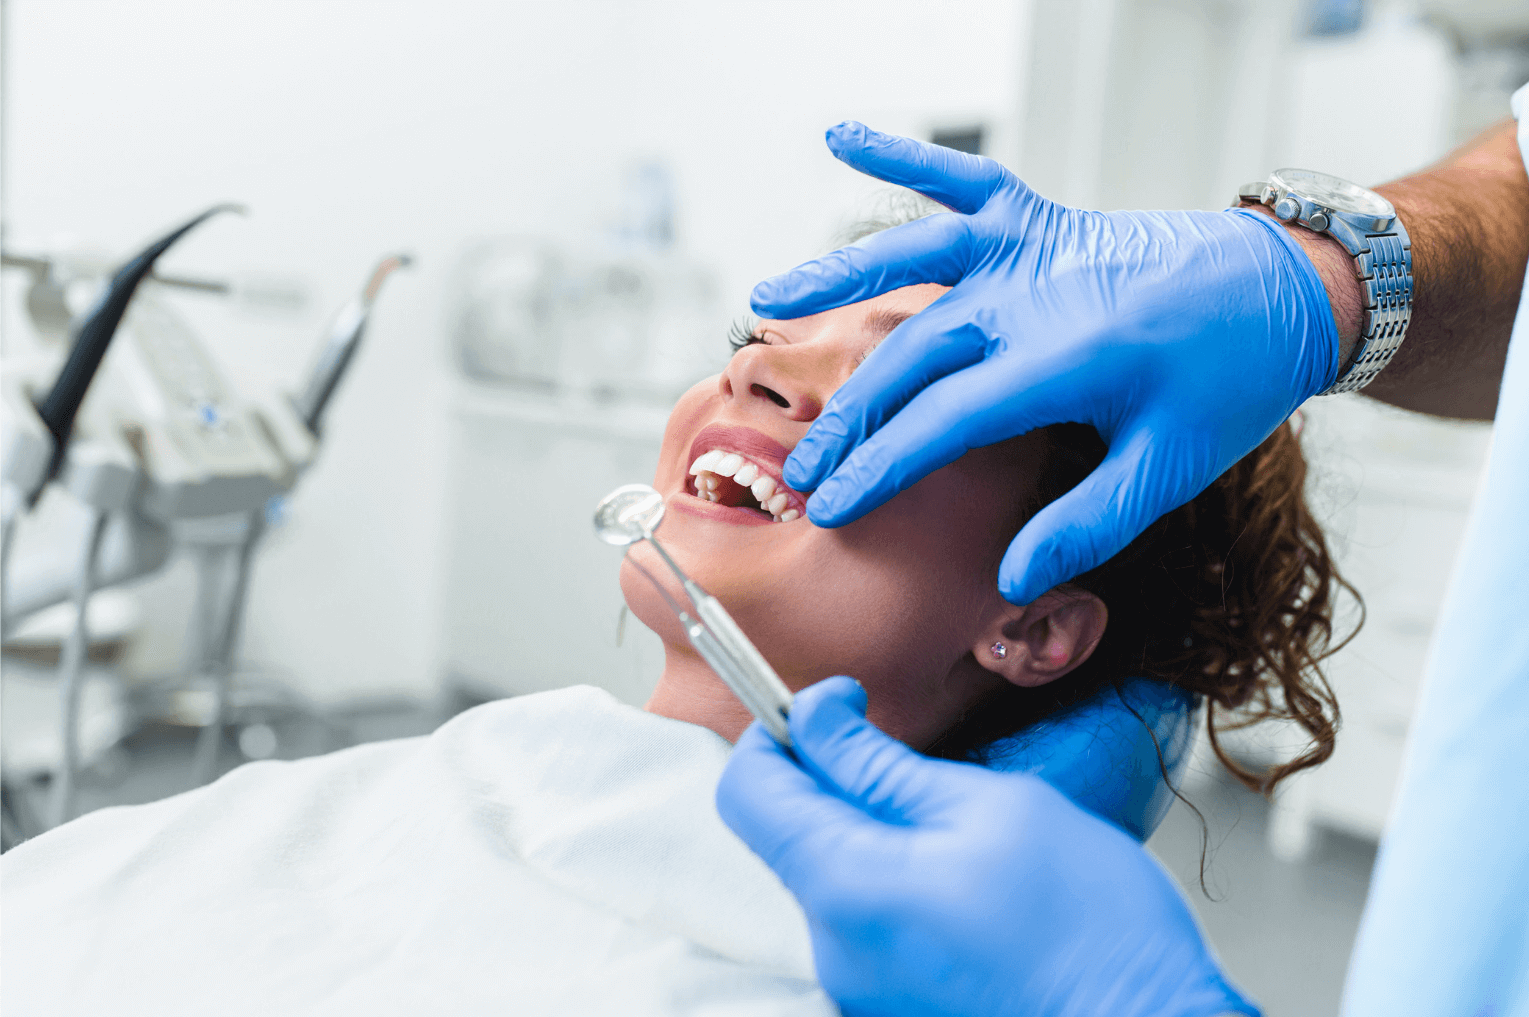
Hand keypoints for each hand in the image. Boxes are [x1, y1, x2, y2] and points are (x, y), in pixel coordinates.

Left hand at [717, 677, 1258, 1016]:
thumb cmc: (1088, 928)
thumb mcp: (985, 807)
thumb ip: (879, 764)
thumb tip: (817, 716)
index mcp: (843, 886)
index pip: (748, 790)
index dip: (780, 730)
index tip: (837, 707)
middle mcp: (833, 947)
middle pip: (789, 832)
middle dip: (836, 780)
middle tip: (916, 762)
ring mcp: (859, 984)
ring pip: (833, 873)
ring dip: (876, 833)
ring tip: (965, 836)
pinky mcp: (890, 1004)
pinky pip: (868, 920)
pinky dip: (899, 882)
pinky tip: (970, 886)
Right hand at [755, 123, 1336, 603]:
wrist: (1285, 287)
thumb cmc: (1231, 379)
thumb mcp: (1171, 466)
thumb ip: (1088, 523)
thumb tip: (1012, 578)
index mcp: (1065, 358)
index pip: (944, 421)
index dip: (881, 465)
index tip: (833, 505)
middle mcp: (1034, 294)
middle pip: (912, 353)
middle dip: (849, 414)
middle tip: (801, 467)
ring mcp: (1032, 248)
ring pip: (914, 257)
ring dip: (837, 276)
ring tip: (764, 299)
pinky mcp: (1039, 217)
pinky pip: (963, 180)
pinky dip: (905, 156)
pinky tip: (844, 137)